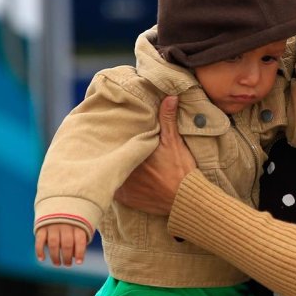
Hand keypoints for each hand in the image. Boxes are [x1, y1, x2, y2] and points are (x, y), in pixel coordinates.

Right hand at [34, 223, 87, 266]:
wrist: (59, 202)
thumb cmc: (73, 219)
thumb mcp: (81, 225)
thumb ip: (79, 239)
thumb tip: (75, 256)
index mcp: (78, 224)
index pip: (80, 241)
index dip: (80, 253)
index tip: (79, 263)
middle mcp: (65, 224)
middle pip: (67, 245)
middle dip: (67, 257)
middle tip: (67, 264)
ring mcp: (53, 225)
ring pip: (54, 244)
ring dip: (55, 257)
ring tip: (57, 264)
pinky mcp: (42, 226)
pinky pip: (39, 240)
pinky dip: (39, 251)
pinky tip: (42, 259)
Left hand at [115, 96, 198, 214]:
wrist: (186, 199)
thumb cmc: (181, 169)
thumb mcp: (174, 141)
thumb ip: (168, 119)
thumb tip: (170, 96)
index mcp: (132, 153)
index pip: (115, 143)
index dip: (113, 138)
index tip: (110, 133)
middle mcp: (124, 170)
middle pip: (111, 158)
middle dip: (111, 153)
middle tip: (109, 147)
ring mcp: (123, 186)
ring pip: (110, 173)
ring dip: (111, 168)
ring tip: (109, 162)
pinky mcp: (126, 199)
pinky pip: (114, 190)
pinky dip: (116, 185)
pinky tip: (118, 179)